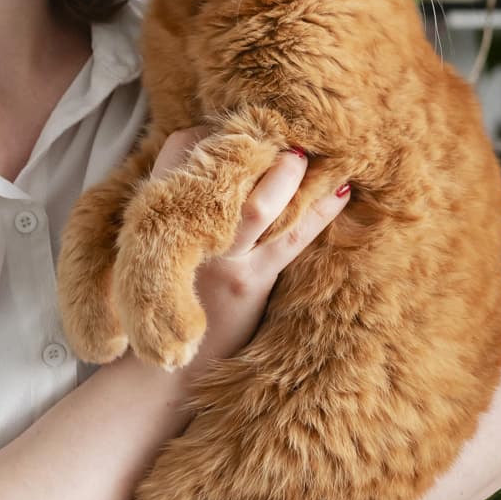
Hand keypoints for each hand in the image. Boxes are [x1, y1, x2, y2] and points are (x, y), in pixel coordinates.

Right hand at [147, 127, 348, 370]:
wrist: (160, 373)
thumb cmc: (161, 304)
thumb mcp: (158, 248)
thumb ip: (179, 211)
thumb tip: (219, 169)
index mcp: (162, 219)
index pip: (178, 151)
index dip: (209, 132)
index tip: (234, 128)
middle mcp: (192, 235)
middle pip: (222, 171)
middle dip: (254, 144)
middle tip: (283, 126)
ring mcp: (224, 260)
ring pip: (260, 204)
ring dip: (289, 174)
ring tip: (308, 152)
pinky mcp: (251, 285)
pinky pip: (293, 240)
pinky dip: (321, 212)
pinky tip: (342, 191)